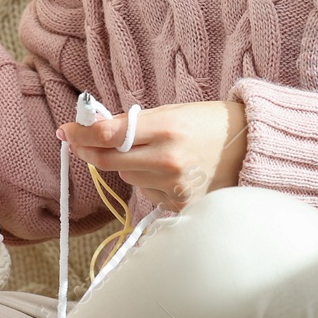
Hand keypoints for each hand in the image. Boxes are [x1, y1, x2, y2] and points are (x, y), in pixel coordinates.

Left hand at [58, 100, 246, 210]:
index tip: (65, 131)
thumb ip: (133, 123)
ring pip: (128, 178)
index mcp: (166, 127)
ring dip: (128, 167)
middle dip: (91, 151)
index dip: (80, 133)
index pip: (107, 134)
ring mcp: (174, 186)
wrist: (253, 148)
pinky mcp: (181, 205)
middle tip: (79, 142)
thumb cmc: (210, 124)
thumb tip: (91, 130)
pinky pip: (148, 194)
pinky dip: (150, 184)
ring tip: (154, 155)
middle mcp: (167, 159)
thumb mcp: (173, 112)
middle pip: (109, 160)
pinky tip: (171, 173)